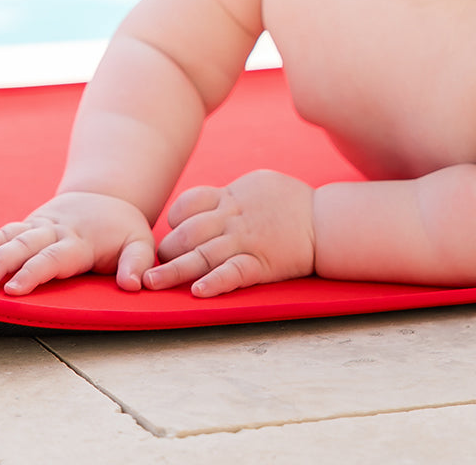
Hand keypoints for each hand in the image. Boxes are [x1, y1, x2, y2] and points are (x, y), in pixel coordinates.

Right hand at [0, 192, 156, 295]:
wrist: (105, 195)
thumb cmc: (122, 229)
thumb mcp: (140, 242)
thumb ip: (138, 262)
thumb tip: (135, 284)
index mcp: (80, 240)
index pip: (54, 257)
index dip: (35, 272)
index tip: (15, 290)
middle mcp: (53, 231)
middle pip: (23, 245)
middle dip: (1, 264)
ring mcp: (36, 227)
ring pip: (5, 235)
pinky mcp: (24, 228)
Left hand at [148, 170, 315, 297]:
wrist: (323, 220)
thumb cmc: (289, 201)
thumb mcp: (256, 184)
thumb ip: (229, 195)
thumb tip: (205, 202)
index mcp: (230, 197)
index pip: (188, 204)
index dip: (174, 219)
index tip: (172, 232)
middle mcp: (232, 219)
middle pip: (187, 233)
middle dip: (165, 251)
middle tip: (152, 267)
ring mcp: (245, 242)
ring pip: (201, 256)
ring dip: (174, 271)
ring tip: (152, 283)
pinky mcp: (260, 264)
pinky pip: (232, 274)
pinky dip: (214, 283)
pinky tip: (198, 292)